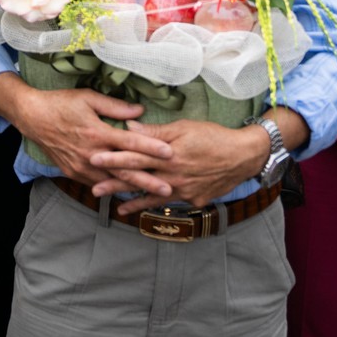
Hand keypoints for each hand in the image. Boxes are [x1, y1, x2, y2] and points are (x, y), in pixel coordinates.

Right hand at [0, 76, 166, 187]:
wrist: (32, 117)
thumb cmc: (61, 103)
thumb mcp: (87, 98)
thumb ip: (115, 107)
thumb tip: (140, 111)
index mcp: (96, 133)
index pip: (130, 142)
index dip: (151, 147)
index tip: (170, 152)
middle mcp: (90, 153)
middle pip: (124, 169)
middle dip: (147, 180)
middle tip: (168, 188)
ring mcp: (81, 166)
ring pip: (111, 182)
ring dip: (131, 189)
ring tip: (151, 196)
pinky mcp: (73, 173)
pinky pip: (96, 184)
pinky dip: (112, 188)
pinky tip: (126, 192)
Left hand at [90, 119, 264, 213]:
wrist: (243, 156)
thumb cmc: (213, 136)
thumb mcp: (183, 128)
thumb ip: (155, 132)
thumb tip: (129, 127)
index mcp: (168, 155)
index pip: (135, 156)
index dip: (113, 157)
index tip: (93, 158)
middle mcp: (173, 175)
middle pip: (139, 179)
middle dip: (114, 184)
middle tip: (93, 189)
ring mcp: (183, 190)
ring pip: (152, 196)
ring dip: (133, 201)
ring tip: (115, 207)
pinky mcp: (194, 200)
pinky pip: (171, 202)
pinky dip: (156, 206)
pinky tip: (144, 210)